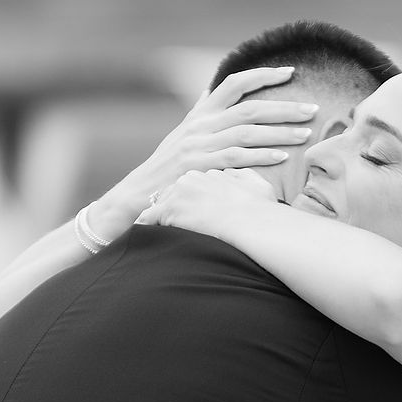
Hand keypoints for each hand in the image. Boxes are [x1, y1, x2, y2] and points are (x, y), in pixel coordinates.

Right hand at [88, 67, 315, 241]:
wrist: (139, 193)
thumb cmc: (165, 166)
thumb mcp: (180, 133)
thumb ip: (198, 110)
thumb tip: (207, 90)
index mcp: (200, 113)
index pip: (233, 84)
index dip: (262, 75)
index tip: (290, 72)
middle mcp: (201, 125)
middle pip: (249, 108)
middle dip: (284, 107)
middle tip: (313, 109)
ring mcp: (200, 145)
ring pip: (247, 132)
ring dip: (280, 132)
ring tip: (306, 133)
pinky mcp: (200, 167)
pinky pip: (237, 158)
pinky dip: (262, 156)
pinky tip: (283, 157)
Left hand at [137, 168, 278, 239]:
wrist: (253, 223)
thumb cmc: (261, 209)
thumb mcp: (258, 185)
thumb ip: (245, 176)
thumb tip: (236, 174)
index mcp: (210, 169)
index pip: (190, 181)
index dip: (186, 194)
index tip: (183, 204)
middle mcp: (192, 177)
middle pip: (172, 189)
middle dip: (169, 201)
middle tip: (162, 214)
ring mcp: (179, 192)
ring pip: (160, 202)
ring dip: (156, 213)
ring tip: (147, 224)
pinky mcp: (171, 210)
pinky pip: (149, 217)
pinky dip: (144, 224)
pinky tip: (140, 231)